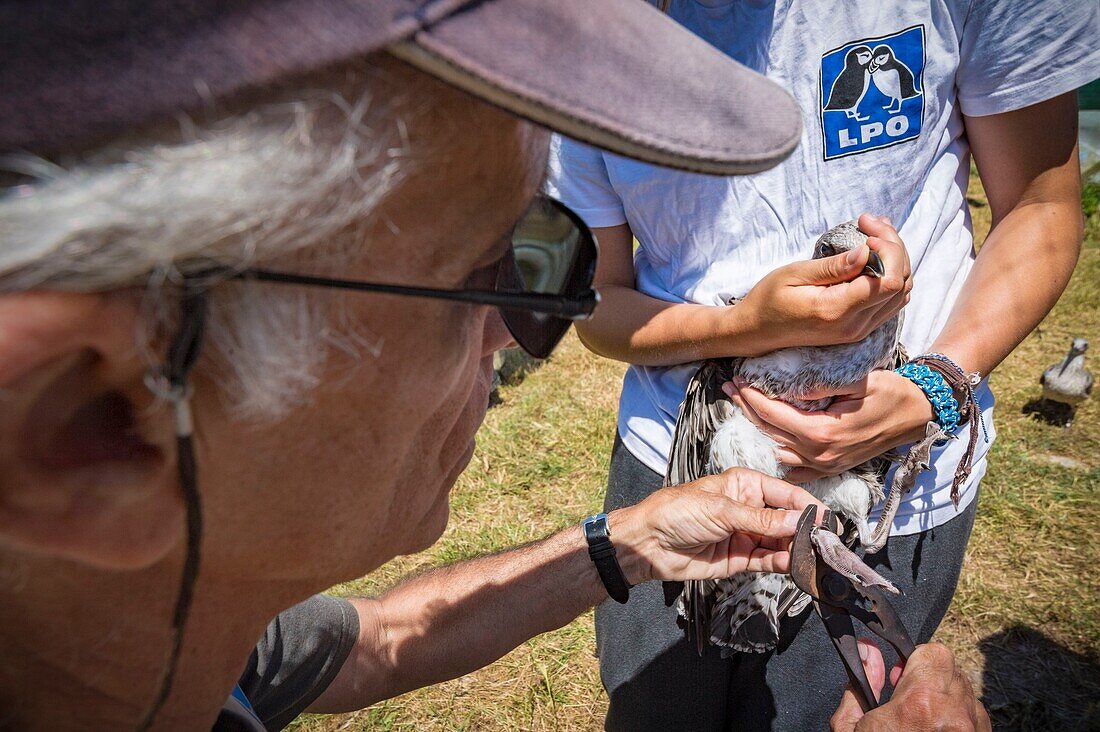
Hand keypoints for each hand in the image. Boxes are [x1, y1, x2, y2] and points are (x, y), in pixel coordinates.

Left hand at [610, 468, 823, 584]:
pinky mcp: (740, 559)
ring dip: (797, 550)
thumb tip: (800, 521)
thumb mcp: (722, 510)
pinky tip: (795, 565)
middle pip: (787, 520)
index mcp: (745, 485)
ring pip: (781, 543)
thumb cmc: (677, 513)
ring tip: (815, 557)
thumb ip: (763, 519)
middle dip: (806, 531)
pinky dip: (783, 564)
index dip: (808, 507)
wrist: (648, 544)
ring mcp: (746, 534)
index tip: (828, 520)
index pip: (785, 495)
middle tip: (827, 543)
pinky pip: (768, 561)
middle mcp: (749, 508)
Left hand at [724, 369, 933, 482]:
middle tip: (729, 386)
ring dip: (757, 426)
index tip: (737, 379)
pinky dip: (778, 451)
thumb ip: (821, 385)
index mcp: (823, 432)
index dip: (752, 396)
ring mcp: (825, 465)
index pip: (773, 414)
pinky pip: (795, 466)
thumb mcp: (858, 380)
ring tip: (741, 404)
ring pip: (778, 447)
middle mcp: (820, 454)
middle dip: (747, 407)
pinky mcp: (832, 468)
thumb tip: (790, 385)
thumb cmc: (892, 393)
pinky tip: (765, 438)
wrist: (919, 415)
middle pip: (770, 431)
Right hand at [733, 214, 911, 355]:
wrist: (757, 331)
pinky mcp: (859, 329)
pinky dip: (891, 274)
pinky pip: (891, 302)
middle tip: (869, 223)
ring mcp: (859, 330)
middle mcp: (854, 325)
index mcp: (837, 310)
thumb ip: (834, 267)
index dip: (888, 249)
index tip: (865, 230)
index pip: (888, 280)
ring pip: (901, 292)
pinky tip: (876, 255)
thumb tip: (867, 252)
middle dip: (893, 246)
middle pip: (900, 283)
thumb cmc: (769, 299)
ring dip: (895, 259)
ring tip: (874, 233)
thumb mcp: (794, 274)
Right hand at [831, 641, 990, 730]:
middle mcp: (955, 715)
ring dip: (945, 700)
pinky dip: (958, 721)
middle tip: (906, 701)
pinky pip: (975, 718)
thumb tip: (866, 653)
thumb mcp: (852, 730)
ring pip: (966, 694)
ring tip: (921, 724)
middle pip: (951, 671)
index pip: (932, 652)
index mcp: (920, 705)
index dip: (913, 661)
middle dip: (928, 680)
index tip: (900, 677)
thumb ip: (860, 685)